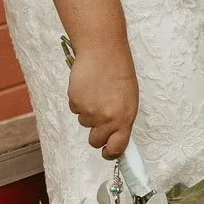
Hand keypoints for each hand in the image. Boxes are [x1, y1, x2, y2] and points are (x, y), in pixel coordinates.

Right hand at [67, 35, 138, 159]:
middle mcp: (108, 119)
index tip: (107, 152)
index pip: (117, 148)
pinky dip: (79, 101)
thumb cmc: (118, 71)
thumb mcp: (128, 99)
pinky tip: (87, 87)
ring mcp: (90, 112)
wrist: (103, 51)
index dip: (110, 153)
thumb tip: (115, 135)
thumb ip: (121, 119)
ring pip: (84, 123)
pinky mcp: (76, 103)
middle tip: (99, 117)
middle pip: (95, 141)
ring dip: (88, 112)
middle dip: (96, 133)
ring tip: (96, 93)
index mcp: (125, 118)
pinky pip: (75, 110)